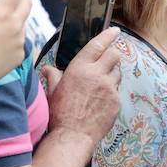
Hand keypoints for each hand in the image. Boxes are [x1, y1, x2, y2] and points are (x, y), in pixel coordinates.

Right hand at [44, 27, 123, 146]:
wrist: (72, 136)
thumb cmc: (58, 114)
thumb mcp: (52, 91)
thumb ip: (52, 76)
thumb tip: (47, 69)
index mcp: (80, 68)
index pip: (98, 45)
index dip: (108, 35)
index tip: (115, 31)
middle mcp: (97, 75)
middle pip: (114, 55)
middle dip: (112, 55)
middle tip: (107, 60)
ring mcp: (109, 89)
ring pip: (118, 72)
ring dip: (112, 73)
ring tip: (102, 81)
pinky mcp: (116, 102)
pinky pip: (117, 90)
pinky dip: (111, 91)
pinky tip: (101, 99)